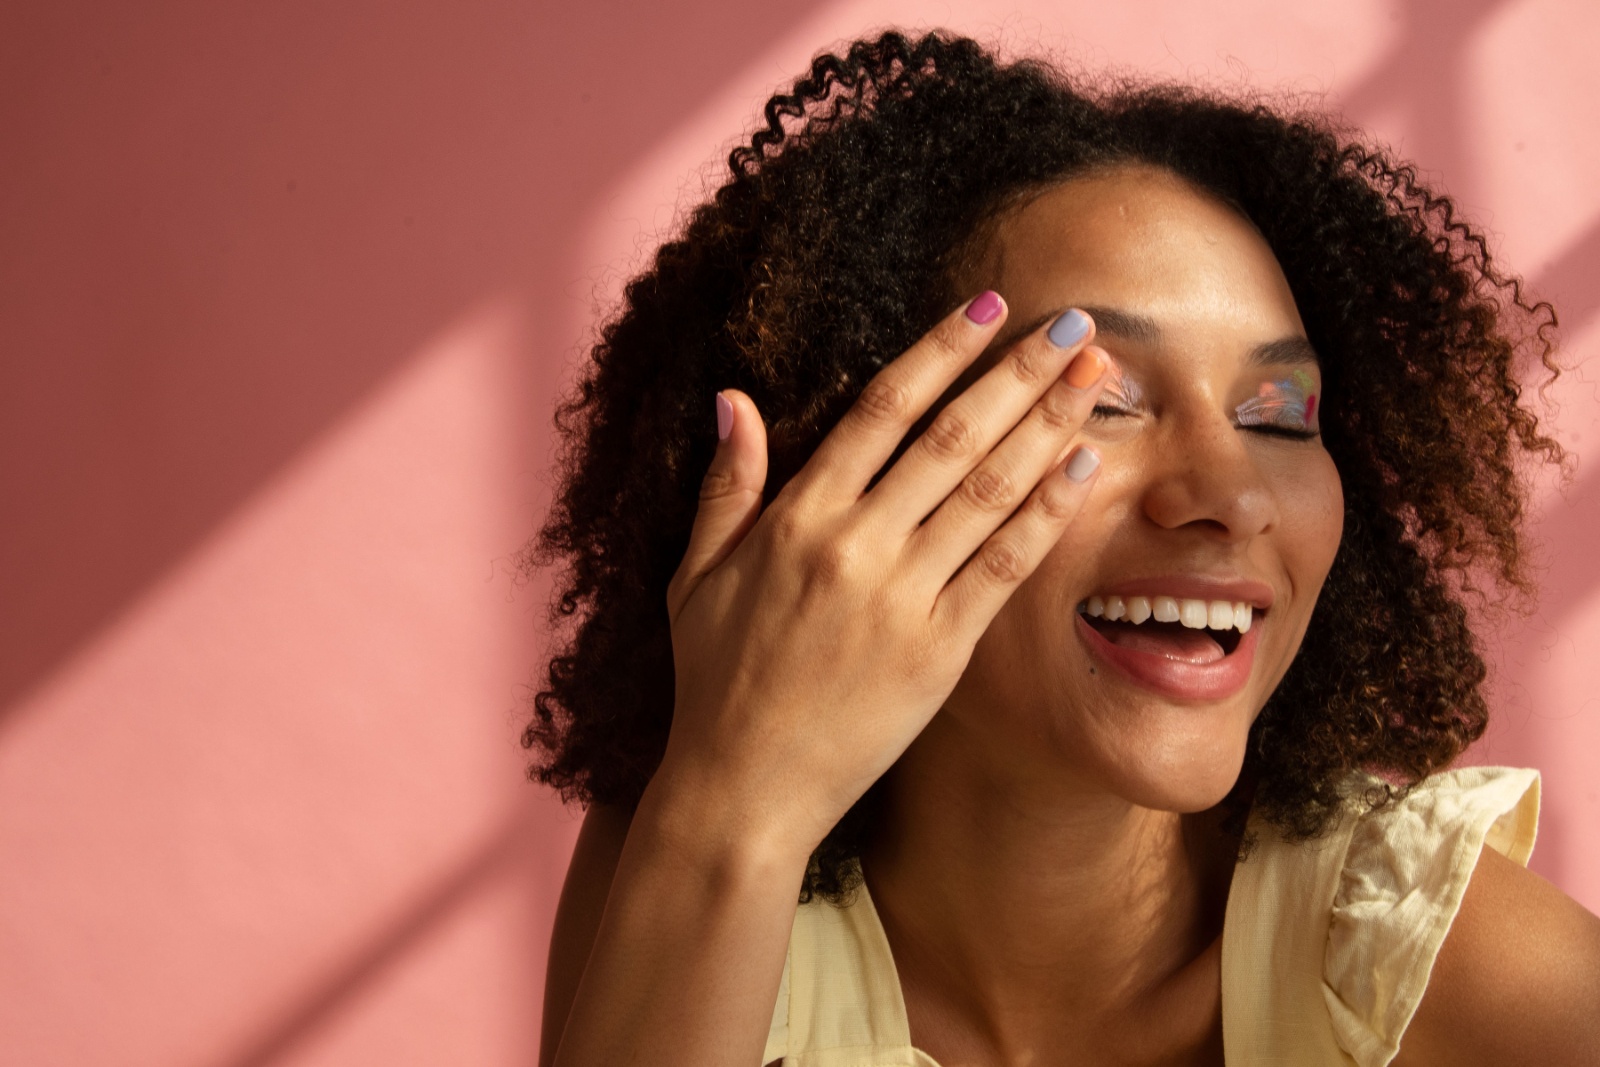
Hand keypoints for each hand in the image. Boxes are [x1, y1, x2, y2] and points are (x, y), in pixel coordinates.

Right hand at [658, 293, 1109, 857]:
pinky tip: (1083, 472)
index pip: (881, 409)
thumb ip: (726, 486)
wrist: (743, 789)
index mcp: (795, 517)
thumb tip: (731, 398)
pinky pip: (1003, 569)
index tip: (989, 309)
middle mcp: (855, 545)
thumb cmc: (715, 682)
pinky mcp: (940, 652)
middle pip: (952, 437)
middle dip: (1019, 374)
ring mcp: (902, 598)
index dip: (941, 352)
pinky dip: (1045, 516)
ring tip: (1095, 380)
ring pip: (987, 492)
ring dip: (1048, 428)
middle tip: (1074, 324)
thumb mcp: (694, 576)